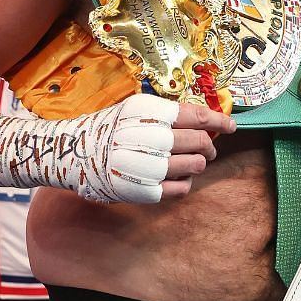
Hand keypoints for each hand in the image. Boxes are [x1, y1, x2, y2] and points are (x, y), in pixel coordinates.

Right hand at [0, 93, 230, 204]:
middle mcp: (148, 137)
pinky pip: (182, 188)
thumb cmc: (108, 129)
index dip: (219, 122)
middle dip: (210, 146)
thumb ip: (168, 114)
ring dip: (198, 164)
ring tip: (189, 162)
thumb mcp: (135, 110)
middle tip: (207, 148)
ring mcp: (146, 166)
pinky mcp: (143, 190)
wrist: (71, 153)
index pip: (197, 116)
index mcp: (148, 113)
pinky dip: (185, 183)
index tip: (229, 127)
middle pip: (201, 142)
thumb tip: (207, 120)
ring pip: (196, 165)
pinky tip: (175, 177)